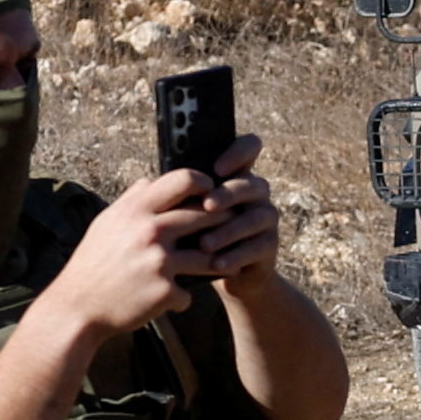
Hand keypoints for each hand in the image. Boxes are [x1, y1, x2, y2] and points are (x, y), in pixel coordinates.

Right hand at [47, 145, 270, 334]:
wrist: (76, 308)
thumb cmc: (92, 264)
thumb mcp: (105, 224)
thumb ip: (131, 201)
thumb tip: (149, 180)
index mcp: (136, 210)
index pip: (184, 180)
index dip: (205, 183)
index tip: (213, 192)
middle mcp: (150, 231)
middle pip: (207, 215)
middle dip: (224, 221)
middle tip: (234, 226)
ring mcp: (160, 262)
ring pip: (209, 257)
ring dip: (217, 263)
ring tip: (223, 266)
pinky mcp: (164, 292)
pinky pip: (188, 294)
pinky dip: (182, 299)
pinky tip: (174, 301)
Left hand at [170, 134, 290, 288]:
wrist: (210, 272)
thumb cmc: (190, 232)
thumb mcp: (184, 210)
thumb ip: (179, 193)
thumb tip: (151, 183)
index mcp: (235, 175)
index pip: (249, 147)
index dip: (239, 151)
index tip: (216, 168)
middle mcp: (256, 193)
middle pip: (252, 184)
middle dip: (228, 194)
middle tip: (207, 205)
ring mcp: (266, 218)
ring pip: (256, 217)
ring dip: (229, 230)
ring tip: (205, 243)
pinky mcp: (270, 245)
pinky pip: (259, 247)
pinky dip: (236, 255)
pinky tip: (217, 264)